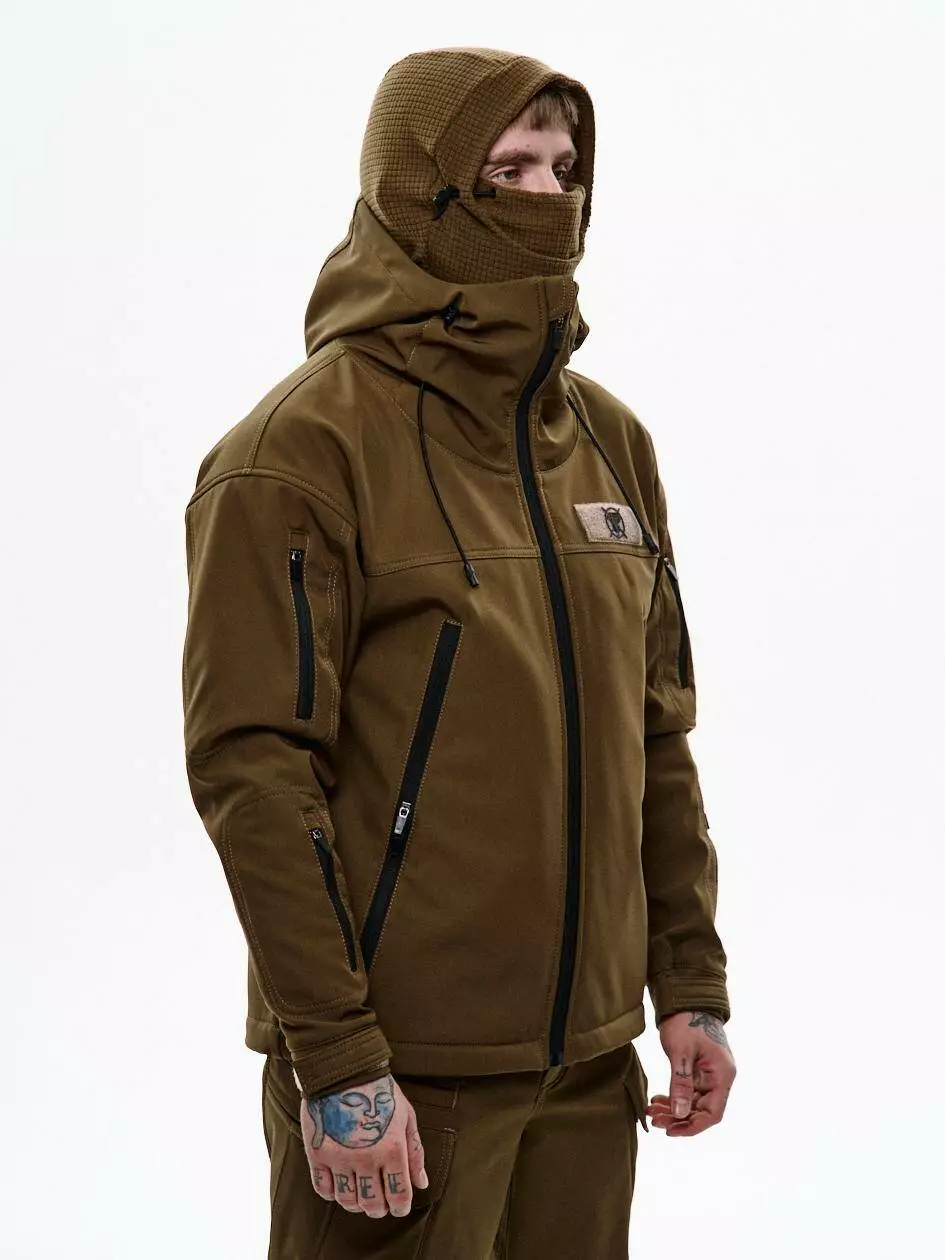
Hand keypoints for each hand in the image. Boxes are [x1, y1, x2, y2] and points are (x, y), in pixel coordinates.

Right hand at [299, 1071, 427, 1217]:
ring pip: (347, 1201)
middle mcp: (366, 1158)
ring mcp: (340, 1158)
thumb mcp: (407, 1117)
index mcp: (392, 1149)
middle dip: (379, 1209)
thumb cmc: (381, 1093)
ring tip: (360, 1195)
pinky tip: (340, 1184)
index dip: (401, 1207)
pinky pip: (323, 1189)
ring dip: (356, 1204)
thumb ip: (415, 1153)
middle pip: (372, 1204)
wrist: (344, 1071)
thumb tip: (422, 1183)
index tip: (399, 1207)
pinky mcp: (318, 1154)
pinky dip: (332, 1194)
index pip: (399, 1195)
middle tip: (380, 1204)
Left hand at [646, 1010, 735, 1136]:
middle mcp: (719, 1078)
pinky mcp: (698, 1071)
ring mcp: (709, 1075)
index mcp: (722, 1074)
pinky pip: (687, 1092)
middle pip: (701, 1110)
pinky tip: (657, 1099)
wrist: (686, 999)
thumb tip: (679, 1113)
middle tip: (655, 1120)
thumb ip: (681, 1082)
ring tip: (652, 1111)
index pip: (712, 1113)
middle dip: (678, 1118)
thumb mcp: (681, 1051)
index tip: (671, 1130)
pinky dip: (673, 1097)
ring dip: (673, 1109)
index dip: (692, 1126)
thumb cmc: (687, 1020)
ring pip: (692, 1103)